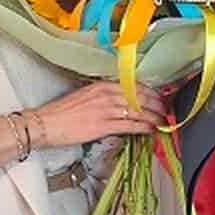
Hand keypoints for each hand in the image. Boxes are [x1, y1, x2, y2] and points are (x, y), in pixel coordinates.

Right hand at [31, 81, 165, 147]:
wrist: (46, 123)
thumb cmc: (63, 112)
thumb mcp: (87, 96)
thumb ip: (106, 96)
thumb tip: (124, 102)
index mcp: (103, 85)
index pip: (134, 85)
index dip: (152, 92)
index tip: (161, 96)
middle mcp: (106, 94)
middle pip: (140, 97)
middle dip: (158, 104)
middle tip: (168, 109)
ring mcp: (106, 109)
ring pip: (138, 111)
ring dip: (154, 117)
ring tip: (164, 121)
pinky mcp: (103, 125)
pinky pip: (130, 125)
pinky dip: (143, 127)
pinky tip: (151, 129)